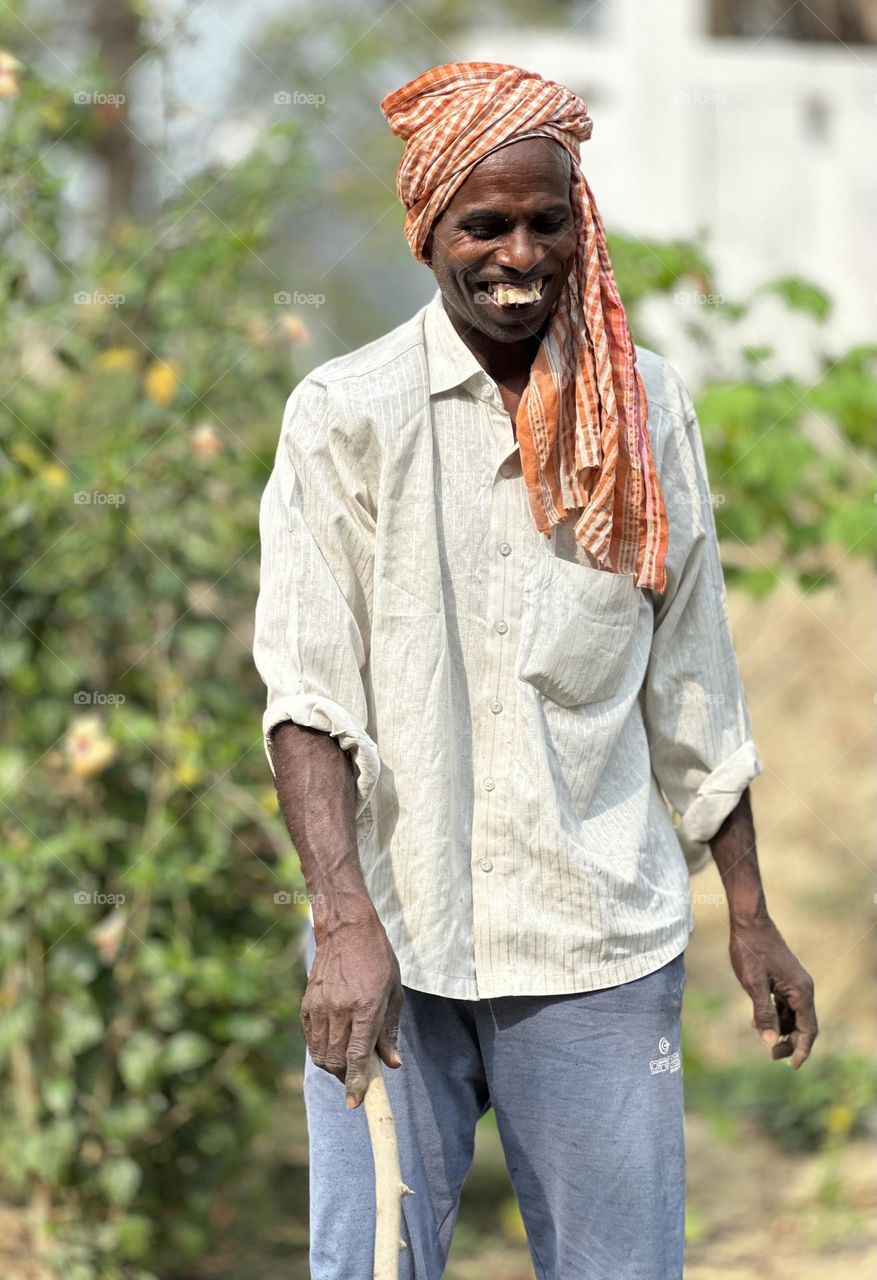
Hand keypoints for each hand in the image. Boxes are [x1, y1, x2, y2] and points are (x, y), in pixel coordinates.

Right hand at [300, 904, 403, 1107]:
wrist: (347, 929)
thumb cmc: (378, 959)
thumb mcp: (394, 992)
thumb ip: (390, 1030)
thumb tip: (392, 1064)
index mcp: (366, 1007)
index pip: (357, 1056)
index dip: (356, 1083)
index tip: (355, 1103)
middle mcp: (340, 1009)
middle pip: (336, 1060)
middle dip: (346, 1077)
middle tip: (357, 1079)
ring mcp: (320, 1006)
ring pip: (321, 1053)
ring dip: (333, 1066)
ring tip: (346, 1064)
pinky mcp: (308, 1003)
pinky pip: (311, 1038)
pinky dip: (320, 1050)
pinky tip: (332, 1046)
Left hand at [729, 913, 816, 1068]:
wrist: (748, 922)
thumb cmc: (750, 951)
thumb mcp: (753, 984)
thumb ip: (763, 1013)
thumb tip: (771, 1042)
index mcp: (800, 991)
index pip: (808, 1029)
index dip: (802, 1050)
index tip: (793, 1067)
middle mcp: (803, 988)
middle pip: (803, 1024)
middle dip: (792, 1043)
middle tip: (773, 1056)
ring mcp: (794, 982)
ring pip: (794, 1015)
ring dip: (784, 1030)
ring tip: (766, 1042)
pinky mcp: (784, 978)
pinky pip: (785, 1004)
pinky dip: (777, 1016)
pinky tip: (760, 1023)